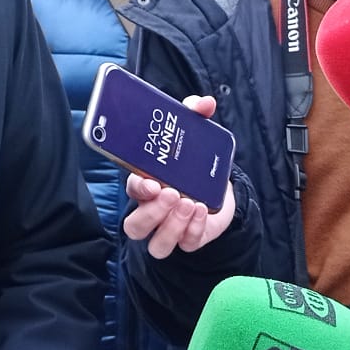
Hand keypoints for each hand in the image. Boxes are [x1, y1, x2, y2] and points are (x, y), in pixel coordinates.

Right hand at [122, 97, 236, 258]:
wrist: (217, 186)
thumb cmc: (192, 161)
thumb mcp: (193, 134)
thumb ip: (194, 115)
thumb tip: (205, 103)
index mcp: (145, 185)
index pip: (132, 191)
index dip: (138, 189)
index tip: (151, 183)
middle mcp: (151, 211)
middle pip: (135, 226)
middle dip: (152, 213)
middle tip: (172, 193)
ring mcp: (169, 229)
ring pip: (157, 244)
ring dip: (172, 226)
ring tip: (190, 203)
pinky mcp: (189, 239)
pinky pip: (185, 245)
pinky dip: (194, 230)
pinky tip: (203, 211)